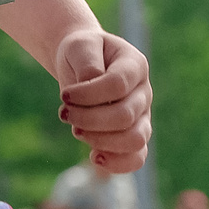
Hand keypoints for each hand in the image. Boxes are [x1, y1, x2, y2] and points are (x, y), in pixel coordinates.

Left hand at [54, 29, 151, 173]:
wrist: (82, 62)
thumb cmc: (81, 52)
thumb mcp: (80, 45)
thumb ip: (88, 62)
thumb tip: (93, 84)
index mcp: (135, 65)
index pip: (118, 85)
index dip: (88, 95)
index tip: (64, 96)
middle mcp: (144, 92)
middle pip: (125, 116)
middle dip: (88, 119)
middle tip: (64, 113)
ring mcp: (142, 116)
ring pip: (135, 140)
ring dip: (99, 140)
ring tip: (76, 130)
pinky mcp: (134, 136)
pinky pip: (137, 158)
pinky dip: (116, 163)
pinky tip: (93, 156)